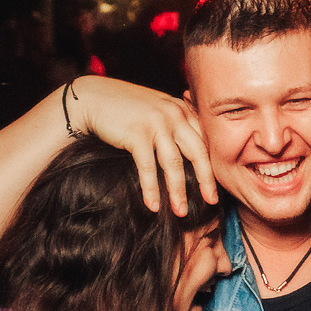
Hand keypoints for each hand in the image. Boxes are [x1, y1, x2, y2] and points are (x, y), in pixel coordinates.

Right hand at [66, 77, 215, 214]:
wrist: (93, 97)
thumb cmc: (125, 108)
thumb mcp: (157, 110)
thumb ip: (176, 123)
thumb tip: (192, 150)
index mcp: (182, 109)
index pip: (205, 140)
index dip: (212, 165)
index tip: (217, 185)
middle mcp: (173, 114)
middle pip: (198, 152)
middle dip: (206, 180)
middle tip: (211, 201)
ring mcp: (156, 123)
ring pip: (174, 164)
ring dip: (178, 191)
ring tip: (181, 212)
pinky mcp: (137, 133)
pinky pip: (148, 168)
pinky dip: (151, 189)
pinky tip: (153, 206)